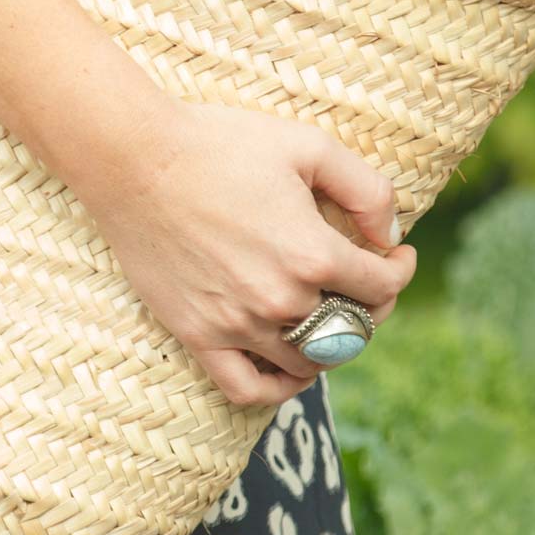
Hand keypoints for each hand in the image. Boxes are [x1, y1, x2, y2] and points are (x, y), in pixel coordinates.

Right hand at [74, 100, 417, 408]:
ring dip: (332, 345)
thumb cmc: (219, 145)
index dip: (400, 270)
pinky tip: (293, 371)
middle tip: (367, 284)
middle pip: (353, 329)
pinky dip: (279, 389)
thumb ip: (367, 190)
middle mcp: (280, 300)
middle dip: (373, 306)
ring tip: (331, 318)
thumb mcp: (309, 146)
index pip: (382, 286)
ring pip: (310, 362)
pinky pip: (247, 388)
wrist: (134, 162)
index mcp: (312, 254)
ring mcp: (237, 324)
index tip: (397, 255)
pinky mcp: (197, 336)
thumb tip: (391, 234)